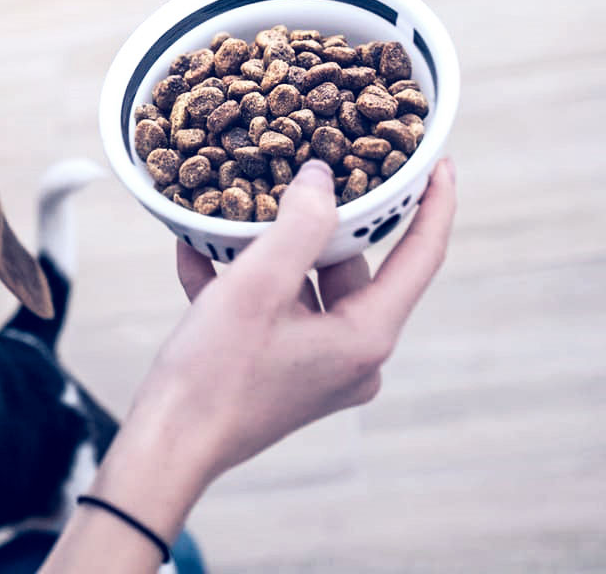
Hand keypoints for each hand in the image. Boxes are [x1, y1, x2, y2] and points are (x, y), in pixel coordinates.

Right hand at [61, 157, 455, 563]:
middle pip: (354, 266)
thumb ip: (299, 225)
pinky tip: (197, 252)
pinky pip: (275, 310)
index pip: (420, 257)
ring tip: (234, 206)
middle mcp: (354, 355)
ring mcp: (319, 367)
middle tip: (311, 168)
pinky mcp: (284, 371)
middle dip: (322, 219)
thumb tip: (322, 178)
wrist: (166, 444)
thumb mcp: (256, 285)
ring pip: (308, 285)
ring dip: (269, 247)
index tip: (439, 160)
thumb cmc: (214, 373)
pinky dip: (243, 281)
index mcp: (366, 337)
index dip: (434, 204)